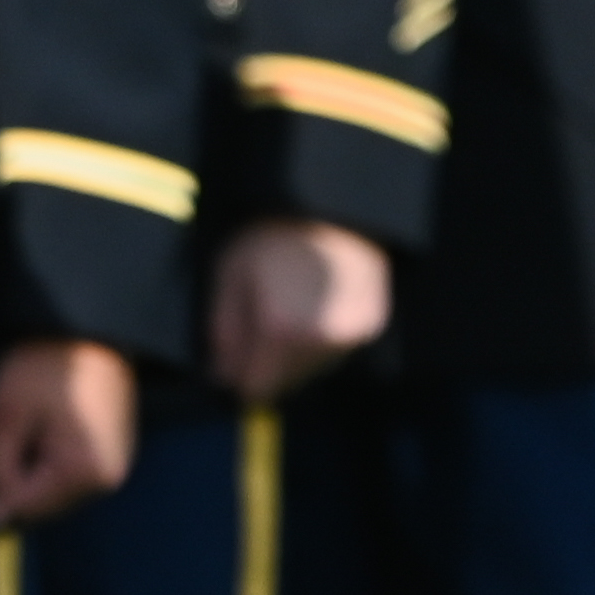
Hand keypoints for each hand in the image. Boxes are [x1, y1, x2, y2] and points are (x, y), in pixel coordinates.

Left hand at [0, 339, 135, 529]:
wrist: (88, 325)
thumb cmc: (45, 363)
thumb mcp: (6, 414)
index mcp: (84, 472)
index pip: (25, 508)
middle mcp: (108, 479)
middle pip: (43, 503)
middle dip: (14, 477)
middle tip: (3, 431)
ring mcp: (116, 466)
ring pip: (55, 489)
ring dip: (31, 467)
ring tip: (24, 423)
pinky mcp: (114, 451)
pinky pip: (71, 472)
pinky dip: (49, 458)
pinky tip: (42, 425)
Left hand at [207, 219, 391, 402]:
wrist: (331, 206)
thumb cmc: (271, 234)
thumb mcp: (229, 274)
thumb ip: (223, 331)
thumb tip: (221, 376)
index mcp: (280, 331)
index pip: (258, 388)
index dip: (240, 377)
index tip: (233, 361)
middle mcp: (320, 342)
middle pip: (288, 382)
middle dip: (269, 364)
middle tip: (260, 322)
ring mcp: (351, 336)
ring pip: (315, 368)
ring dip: (298, 354)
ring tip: (290, 307)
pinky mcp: (373, 325)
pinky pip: (339, 349)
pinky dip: (324, 337)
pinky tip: (314, 305)